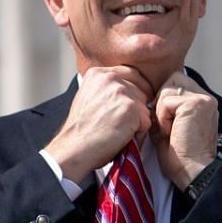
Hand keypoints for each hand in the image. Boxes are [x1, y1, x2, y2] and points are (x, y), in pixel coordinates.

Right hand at [45, 66, 153, 181]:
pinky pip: (146, 122)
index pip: (130, 74)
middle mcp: (110, 79)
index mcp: (98, 74)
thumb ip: (105, 89)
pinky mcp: (132, 109)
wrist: (74, 148)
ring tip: (117, 132)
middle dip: (136, 108)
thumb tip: (124, 91)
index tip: (129, 105)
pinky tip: (121, 138)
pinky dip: (138, 134)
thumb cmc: (79, 131)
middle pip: (140, 90)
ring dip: (136, 122)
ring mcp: (122, 92)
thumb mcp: (87, 98)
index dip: (133, 91)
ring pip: (144, 107)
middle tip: (121, 123)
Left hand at [151, 71, 218, 188]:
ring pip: (167, 88)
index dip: (164, 99)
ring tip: (169, 130)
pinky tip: (171, 133)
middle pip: (172, 79)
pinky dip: (162, 118)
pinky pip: (166, 100)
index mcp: (202, 102)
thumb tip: (148, 100)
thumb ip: (163, 110)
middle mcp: (206, 98)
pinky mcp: (196, 104)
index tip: (164, 123)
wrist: (193, 173)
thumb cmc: (181, 158)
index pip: (176, 83)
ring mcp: (203, 99)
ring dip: (161, 111)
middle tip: (164, 126)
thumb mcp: (168, 128)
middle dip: (162, 101)